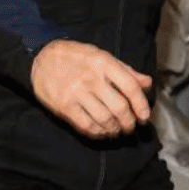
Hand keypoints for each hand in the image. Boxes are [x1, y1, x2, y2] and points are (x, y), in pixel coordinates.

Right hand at [30, 40, 152, 138]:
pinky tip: (102, 131)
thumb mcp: (102, 56)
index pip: (130, 87)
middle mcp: (91, 78)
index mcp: (104, 63)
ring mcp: (76, 93)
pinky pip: (86, 125)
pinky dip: (98, 133)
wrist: (41, 58)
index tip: (145, 116)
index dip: (141, 105)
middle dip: (129, 122)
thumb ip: (126, 71)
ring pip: (104, 119)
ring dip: (115, 129)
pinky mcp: (64, 106)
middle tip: (131, 126)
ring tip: (117, 130)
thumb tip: (147, 83)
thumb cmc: (75, 57)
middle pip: (119, 107)